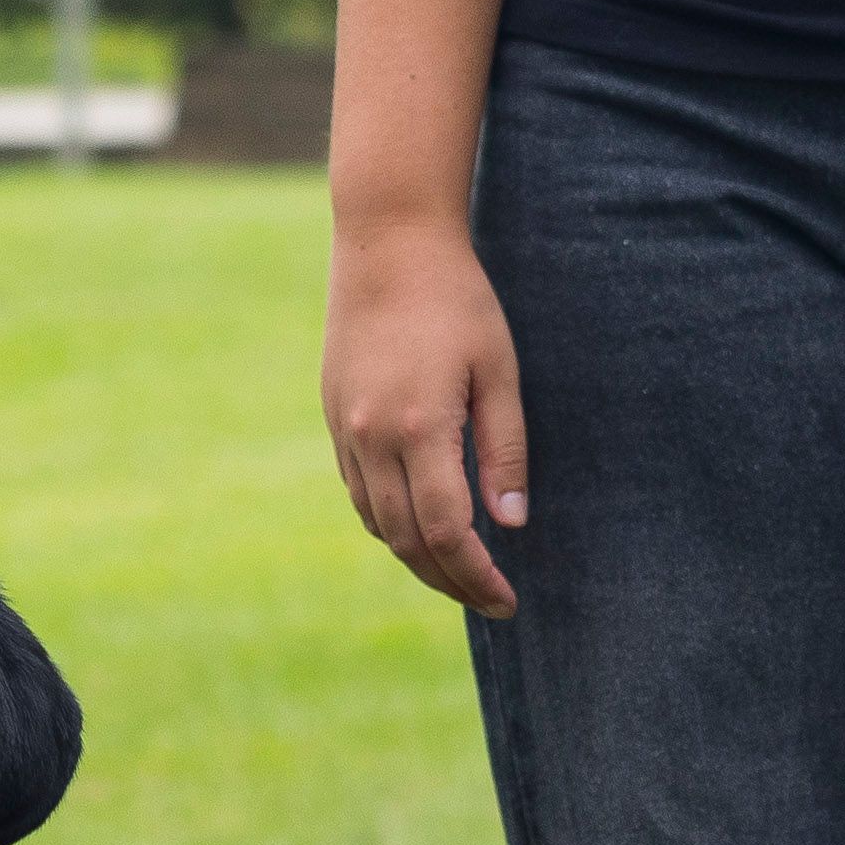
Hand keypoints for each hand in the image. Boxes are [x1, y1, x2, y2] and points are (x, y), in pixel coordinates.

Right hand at [324, 218, 532, 618]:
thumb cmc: (457, 300)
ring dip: (418, 559)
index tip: (507, 600)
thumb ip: (504, 450)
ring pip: (378, 523)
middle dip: (450, 581)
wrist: (386, 243)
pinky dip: (390, 522)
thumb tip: (510, 524)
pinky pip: (359, 493)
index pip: (448, 532)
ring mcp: (346, 430)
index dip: (477, 576)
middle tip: (491, 601)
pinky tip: (421, 526)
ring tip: (460, 573)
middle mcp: (372, 438)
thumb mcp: (500, 370)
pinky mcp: (334, 418)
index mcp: (420, 428)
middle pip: (408, 541)